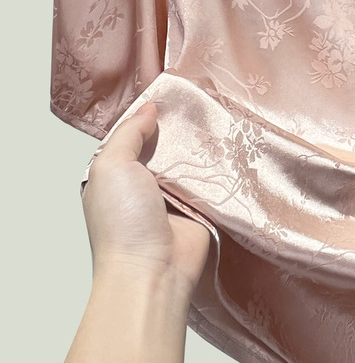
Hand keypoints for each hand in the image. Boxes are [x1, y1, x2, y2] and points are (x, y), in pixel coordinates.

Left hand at [82, 102, 210, 297]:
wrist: (153, 272)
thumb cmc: (123, 222)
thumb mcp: (111, 166)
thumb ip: (128, 133)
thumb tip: (149, 108)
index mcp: (116, 174)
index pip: (133, 134)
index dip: (149, 114)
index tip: (171, 90)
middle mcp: (144, 183)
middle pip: (166, 143)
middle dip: (181, 125)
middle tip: (203, 96)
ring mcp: (175, 195)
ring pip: (192, 158)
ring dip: (204, 144)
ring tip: (222, 112)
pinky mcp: (202, 206)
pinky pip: (214, 178)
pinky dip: (221, 165)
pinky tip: (234, 141)